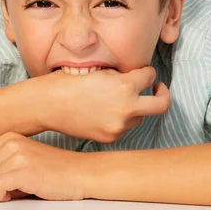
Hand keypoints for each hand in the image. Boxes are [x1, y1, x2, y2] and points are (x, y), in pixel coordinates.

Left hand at [0, 132, 88, 201]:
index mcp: (9, 137)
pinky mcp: (23, 170)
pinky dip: (2, 198)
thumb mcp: (23, 159)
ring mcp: (16, 155)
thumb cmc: (54, 171)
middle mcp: (10, 142)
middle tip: (4, 193)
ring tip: (18, 191)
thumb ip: (1, 164)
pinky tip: (16, 195)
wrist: (80, 173)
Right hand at [39, 66, 169, 142]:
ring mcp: (118, 126)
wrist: (47, 105)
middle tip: (158, 88)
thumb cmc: (68, 82)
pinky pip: (123, 128)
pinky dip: (119, 119)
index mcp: (124, 86)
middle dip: (163, 94)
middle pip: (162, 104)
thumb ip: (120, 76)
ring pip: (140, 117)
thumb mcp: (99, 71)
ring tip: (117, 101)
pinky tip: (103, 112)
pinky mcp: (110, 137)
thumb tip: (135, 77)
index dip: (146, 72)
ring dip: (136, 108)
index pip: (150, 75)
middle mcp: (126, 108)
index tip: (143, 72)